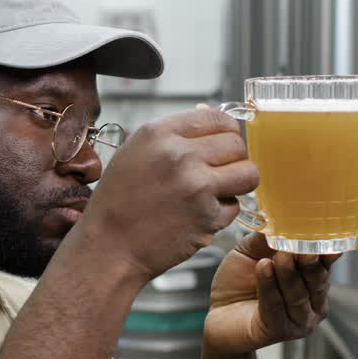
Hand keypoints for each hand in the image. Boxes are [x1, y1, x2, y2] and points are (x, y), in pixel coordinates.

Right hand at [78, 108, 258, 280]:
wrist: (109, 247)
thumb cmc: (118, 201)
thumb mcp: (134, 152)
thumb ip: (173, 132)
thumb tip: (208, 112)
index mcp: (159, 133)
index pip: (218, 118)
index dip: (225, 132)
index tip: (220, 145)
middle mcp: (180, 155)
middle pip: (237, 144)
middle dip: (232, 158)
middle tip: (217, 172)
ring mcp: (197, 186)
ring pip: (248, 173)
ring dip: (238, 182)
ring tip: (218, 190)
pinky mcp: (207, 217)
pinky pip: (235, 206)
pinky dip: (222, 211)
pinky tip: (198, 214)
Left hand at [203, 233, 340, 354]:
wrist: (219, 314)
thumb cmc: (239, 283)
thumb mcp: (253, 252)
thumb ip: (268, 239)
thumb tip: (279, 216)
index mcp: (312, 282)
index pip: (324, 265)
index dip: (325, 251)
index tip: (325, 237)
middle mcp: (312, 303)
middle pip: (316, 281)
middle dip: (310, 262)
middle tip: (304, 247)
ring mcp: (299, 321)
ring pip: (297, 295)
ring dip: (289, 274)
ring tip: (281, 256)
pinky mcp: (279, 331)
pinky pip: (275, 306)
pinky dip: (269, 287)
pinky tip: (263, 268)